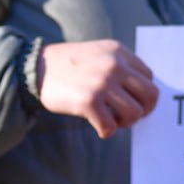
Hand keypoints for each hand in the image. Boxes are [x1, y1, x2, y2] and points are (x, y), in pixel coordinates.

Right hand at [38, 40, 158, 138]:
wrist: (33, 69)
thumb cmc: (65, 65)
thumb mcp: (96, 53)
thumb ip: (118, 65)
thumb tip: (139, 93)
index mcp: (118, 52)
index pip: (149, 77)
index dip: (141, 93)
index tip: (129, 101)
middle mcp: (114, 65)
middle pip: (150, 95)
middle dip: (142, 111)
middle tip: (127, 116)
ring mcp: (102, 83)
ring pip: (135, 113)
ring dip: (125, 122)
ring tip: (111, 120)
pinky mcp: (88, 101)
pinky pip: (110, 126)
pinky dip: (107, 131)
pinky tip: (98, 127)